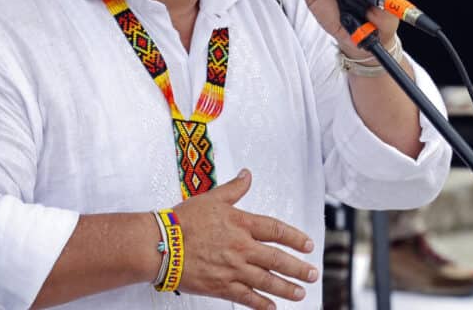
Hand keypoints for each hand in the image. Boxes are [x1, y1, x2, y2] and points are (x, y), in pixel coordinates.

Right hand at [173, 169, 317, 308]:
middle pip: (277, 259)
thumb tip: (246, 175)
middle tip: (312, 274)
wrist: (160, 244)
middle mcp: (241, 247)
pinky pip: (246, 297)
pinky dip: (261, 304)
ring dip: (286, 288)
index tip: (308, 245)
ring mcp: (232, 269)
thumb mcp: (211, 198)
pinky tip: (272, 307)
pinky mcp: (221, 286)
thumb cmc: (182, 221)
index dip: (295, 238)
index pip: (276, 230)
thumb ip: (233, 189)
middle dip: (298, 268)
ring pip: (266, 281)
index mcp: (240, 223)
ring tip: (300, 293)